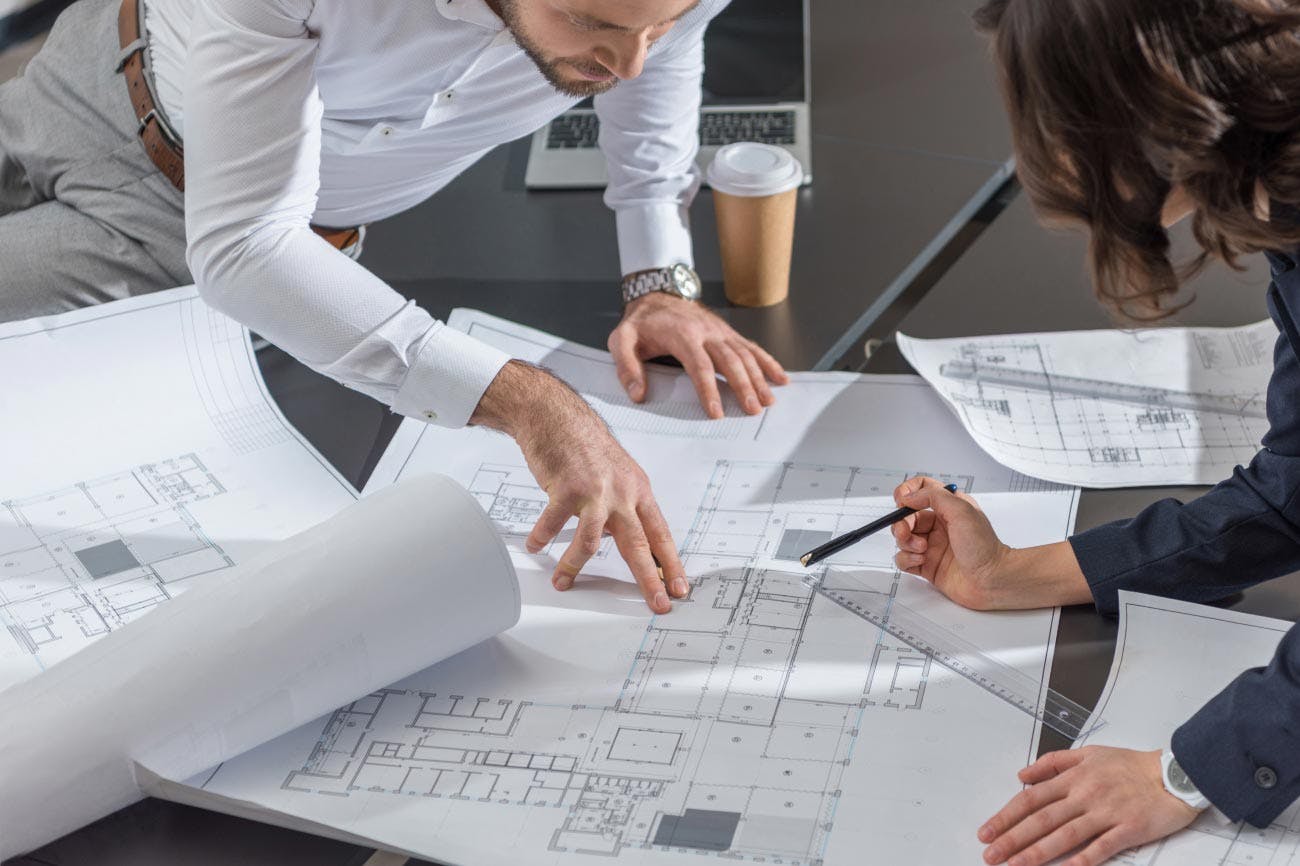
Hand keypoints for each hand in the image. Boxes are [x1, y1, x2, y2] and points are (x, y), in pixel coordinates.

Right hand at [471, 361, 688, 612]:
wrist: (557, 416)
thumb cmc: (586, 446)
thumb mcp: (619, 475)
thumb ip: (625, 507)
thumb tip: (631, 541)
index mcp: (638, 491)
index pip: (660, 534)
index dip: (671, 563)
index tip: (679, 587)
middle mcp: (621, 492)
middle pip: (638, 543)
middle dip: (649, 577)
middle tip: (657, 602)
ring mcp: (594, 490)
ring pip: (591, 540)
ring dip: (574, 566)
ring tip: (563, 582)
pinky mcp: (566, 487)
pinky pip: (553, 522)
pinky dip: (542, 536)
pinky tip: (536, 545)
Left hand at [609, 291, 787, 418]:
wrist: (657, 294)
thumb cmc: (642, 322)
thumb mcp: (621, 339)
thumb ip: (626, 366)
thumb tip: (637, 394)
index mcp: (682, 336)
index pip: (699, 366)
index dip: (709, 390)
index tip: (716, 413)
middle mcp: (706, 332)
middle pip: (730, 361)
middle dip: (743, 387)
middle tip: (752, 410)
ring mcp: (720, 331)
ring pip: (745, 355)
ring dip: (759, 378)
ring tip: (768, 401)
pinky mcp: (728, 333)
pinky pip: (751, 347)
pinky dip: (768, 361)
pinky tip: (780, 377)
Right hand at [891, 477, 1093, 609]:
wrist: (992, 580)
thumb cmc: (984, 548)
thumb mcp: (961, 510)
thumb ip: (933, 496)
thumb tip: (909, 496)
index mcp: (948, 508)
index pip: (921, 489)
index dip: (907, 492)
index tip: (901, 501)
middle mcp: (938, 525)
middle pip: (906, 517)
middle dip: (901, 524)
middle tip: (905, 532)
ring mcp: (931, 546)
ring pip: (902, 538)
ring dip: (906, 543)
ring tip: (922, 549)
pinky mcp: (926, 565)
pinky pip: (903, 559)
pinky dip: (906, 559)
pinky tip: (920, 560)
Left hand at [979, 747, 1201, 865]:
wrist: (1173, 773)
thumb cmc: (1132, 764)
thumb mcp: (1089, 752)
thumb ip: (1053, 762)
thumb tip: (1023, 773)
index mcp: (1073, 777)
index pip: (1030, 799)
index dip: (1006, 816)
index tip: (987, 830)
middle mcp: (1085, 795)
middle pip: (1041, 820)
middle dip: (1012, 839)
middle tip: (990, 854)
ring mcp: (1106, 813)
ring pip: (1065, 836)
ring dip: (1037, 853)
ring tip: (1015, 865)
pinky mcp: (1128, 830)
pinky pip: (1101, 848)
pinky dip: (1082, 861)